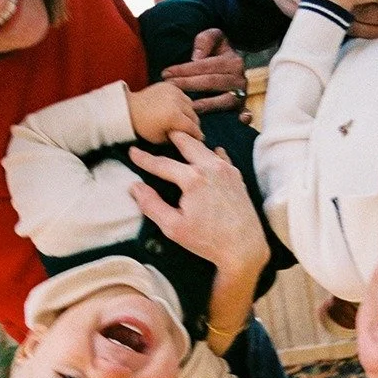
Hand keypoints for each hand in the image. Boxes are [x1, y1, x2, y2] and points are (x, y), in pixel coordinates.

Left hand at [127, 82, 202, 143]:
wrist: (129, 109)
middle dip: (194, 124)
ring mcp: (173, 92)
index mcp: (174, 116)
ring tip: (184, 120)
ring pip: (190, 104)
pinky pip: (183, 96)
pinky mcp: (170, 86)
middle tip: (192, 131)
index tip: (199, 139)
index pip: (192, 127)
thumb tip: (188, 137)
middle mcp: (176, 102)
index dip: (197, 135)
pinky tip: (178, 109)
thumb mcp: (160, 139)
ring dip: (189, 113)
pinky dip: (182, 103)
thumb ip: (177, 138)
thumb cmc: (143, 126)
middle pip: (194, 115)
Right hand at [128, 130, 267, 272]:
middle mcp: (210, 168)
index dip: (145, 158)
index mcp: (192, 178)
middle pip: (187, 143)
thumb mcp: (173, 227)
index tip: (132, 152)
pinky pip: (222, 157)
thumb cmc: (208, 240)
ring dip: (192, 143)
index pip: (162, 164)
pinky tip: (211, 152)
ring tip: (183, 139)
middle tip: (164, 130)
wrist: (245, 246)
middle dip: (174, 136)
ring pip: (205, 148)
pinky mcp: (237, 177)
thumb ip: (151, 205)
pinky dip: (212, 153)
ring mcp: (227, 170)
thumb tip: (135, 187)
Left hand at [162, 28, 249, 118]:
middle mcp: (239, 78)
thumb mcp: (213, 37)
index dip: (185, 69)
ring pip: (223, 100)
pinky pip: (245, 112)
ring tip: (188, 106)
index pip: (206, 66)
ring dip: (205, 104)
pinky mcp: (242, 106)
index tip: (167, 73)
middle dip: (188, 84)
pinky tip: (239, 121)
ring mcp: (241, 93)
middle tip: (169, 87)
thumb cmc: (218, 51)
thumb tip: (196, 58)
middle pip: (211, 82)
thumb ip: (204, 41)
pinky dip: (244, 116)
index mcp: (233, 61)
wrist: (232, 60)